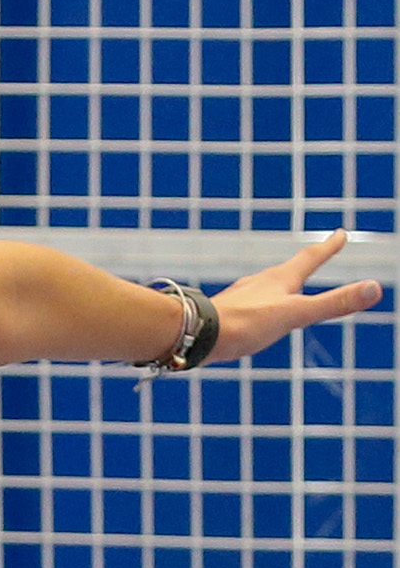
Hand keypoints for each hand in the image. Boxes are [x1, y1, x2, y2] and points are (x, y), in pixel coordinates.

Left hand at [206, 230, 381, 364]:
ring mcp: (242, 297)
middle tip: (317, 254)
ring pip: (267, 286)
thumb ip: (333, 303)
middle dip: (306, 262)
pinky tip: (253, 312)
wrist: (194, 334)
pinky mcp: (228, 312)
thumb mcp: (296, 314)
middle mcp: (259, 283)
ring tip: (287, 283)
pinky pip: (251, 303)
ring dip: (282, 282)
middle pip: (289, 269)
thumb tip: (374, 288)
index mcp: (280, 280)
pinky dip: (262, 302)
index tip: (340, 233)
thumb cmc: (244, 324)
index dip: (328, 247)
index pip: (310, 258)